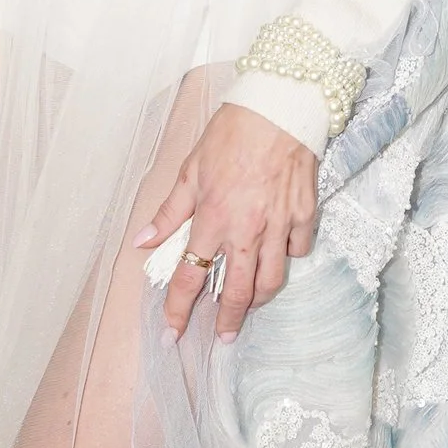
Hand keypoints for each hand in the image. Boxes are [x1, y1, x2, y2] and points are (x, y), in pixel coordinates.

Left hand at [134, 100, 318, 341]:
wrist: (279, 110)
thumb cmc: (231, 135)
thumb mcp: (190, 171)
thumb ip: (169, 212)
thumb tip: (143, 242)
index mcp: (213, 220)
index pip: (190, 278)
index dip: (179, 310)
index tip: (174, 332)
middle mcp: (246, 231)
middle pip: (236, 293)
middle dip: (228, 322)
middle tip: (223, 337)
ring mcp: (279, 226)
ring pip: (272, 281)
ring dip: (258, 299)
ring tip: (250, 304)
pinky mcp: (304, 215)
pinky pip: (298, 251)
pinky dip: (288, 258)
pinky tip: (280, 255)